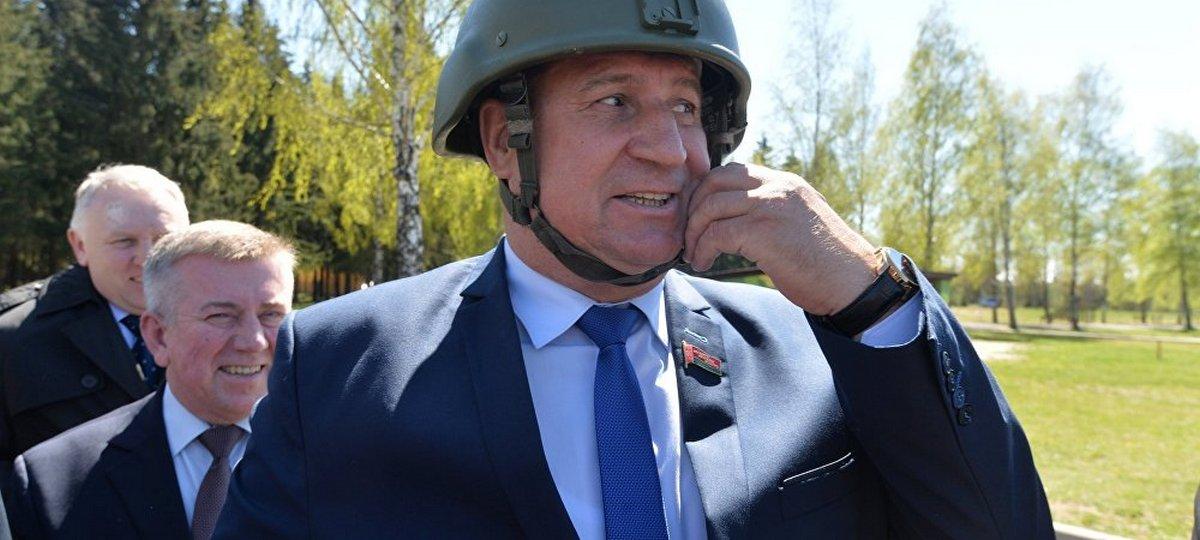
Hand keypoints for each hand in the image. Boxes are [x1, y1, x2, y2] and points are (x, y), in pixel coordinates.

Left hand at [683, 163, 882, 315]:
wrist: (853, 283)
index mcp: (785, 183)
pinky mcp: (763, 231)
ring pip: (710, 207)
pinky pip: (716, 234)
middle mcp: (777, 187)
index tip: (697, 215)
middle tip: (688, 235)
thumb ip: (770, 210)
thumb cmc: (825, 262)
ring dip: (694, 233)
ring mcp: (770, 206)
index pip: (732, 171)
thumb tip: (733, 219)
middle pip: (714, 182)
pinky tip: (705, 263)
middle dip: (693, 208)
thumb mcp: (797, 221)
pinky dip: (702, 250)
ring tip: (695, 254)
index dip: (706, 191)